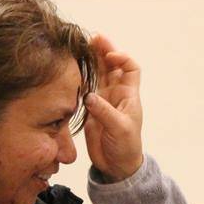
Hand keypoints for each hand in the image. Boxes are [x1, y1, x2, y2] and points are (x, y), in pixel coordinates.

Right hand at [83, 34, 143, 181]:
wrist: (116, 166)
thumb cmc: (125, 148)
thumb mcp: (119, 129)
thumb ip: (104, 112)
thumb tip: (89, 96)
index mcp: (128, 96)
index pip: (130, 68)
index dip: (122, 58)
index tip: (110, 57)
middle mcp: (116, 94)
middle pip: (112, 65)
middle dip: (104, 51)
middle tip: (93, 38)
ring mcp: (103, 100)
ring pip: (98, 73)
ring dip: (92, 59)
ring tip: (82, 45)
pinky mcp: (90, 108)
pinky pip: (86, 86)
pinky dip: (81, 75)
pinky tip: (74, 66)